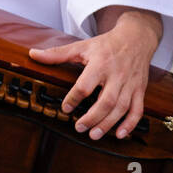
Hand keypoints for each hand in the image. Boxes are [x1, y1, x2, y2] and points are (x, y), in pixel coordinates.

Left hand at [27, 8, 162, 140]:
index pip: (85, 85)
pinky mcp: (140, 89)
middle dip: (92, 118)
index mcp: (100, 63)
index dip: (74, 98)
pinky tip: (119, 134)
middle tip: (79, 127)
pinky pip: (137, 110)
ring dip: (107, 124)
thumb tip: (33, 54)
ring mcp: (130, 83)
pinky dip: (130, 124)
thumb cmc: (107, 44)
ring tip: (93, 135)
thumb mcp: (82, 46)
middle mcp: (117, 75)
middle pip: (106, 101)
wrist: (136, 37)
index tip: (65, 108)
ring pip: (121, 108)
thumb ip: (57, 53)